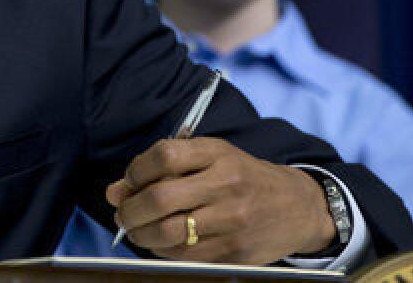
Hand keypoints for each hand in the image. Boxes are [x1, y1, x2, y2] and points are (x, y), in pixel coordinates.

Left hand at [107, 137, 336, 263]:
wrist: (297, 207)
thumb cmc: (243, 177)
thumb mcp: (210, 157)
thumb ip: (162, 168)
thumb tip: (115, 191)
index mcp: (217, 154)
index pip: (163, 156)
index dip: (135, 170)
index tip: (128, 181)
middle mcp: (225, 185)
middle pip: (160, 198)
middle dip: (130, 210)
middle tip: (122, 214)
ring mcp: (232, 221)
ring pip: (169, 233)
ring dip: (141, 234)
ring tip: (136, 230)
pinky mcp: (235, 252)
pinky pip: (185, 257)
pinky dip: (163, 252)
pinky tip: (159, 244)